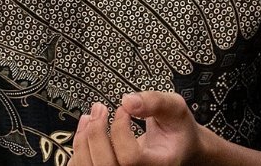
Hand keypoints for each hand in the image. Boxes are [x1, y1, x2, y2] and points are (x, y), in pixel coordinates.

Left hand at [72, 92, 204, 165]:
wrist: (180, 148)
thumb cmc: (177, 130)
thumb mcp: (175, 108)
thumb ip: (155, 102)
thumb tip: (128, 101)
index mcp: (159, 165)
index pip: (130, 157)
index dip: (120, 129)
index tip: (123, 109)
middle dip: (96, 133)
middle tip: (99, 108)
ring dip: (83, 139)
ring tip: (89, 117)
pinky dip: (79, 150)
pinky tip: (86, 132)